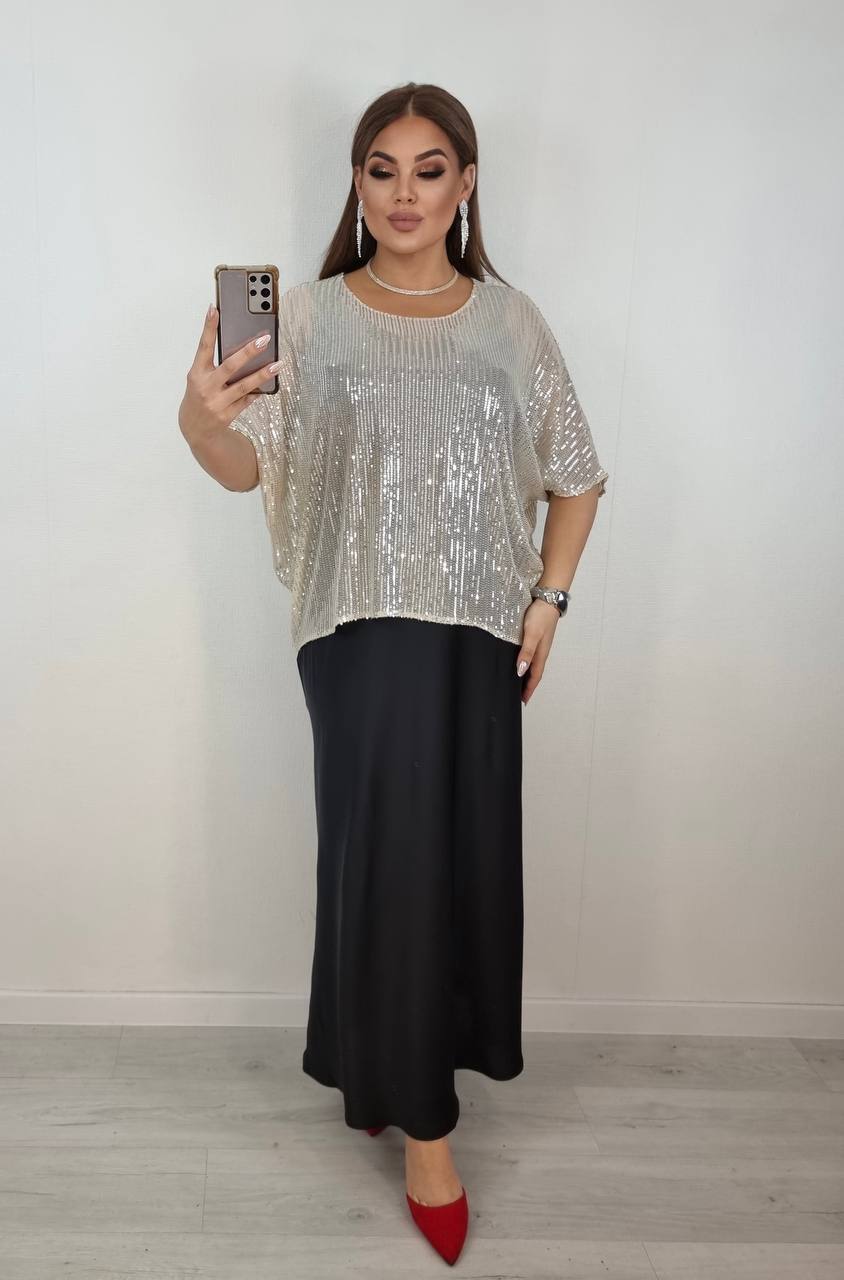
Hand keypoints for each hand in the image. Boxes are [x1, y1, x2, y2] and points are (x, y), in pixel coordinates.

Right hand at [178, 305, 278, 444]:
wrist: (195, 429)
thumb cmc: (199, 396)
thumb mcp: (200, 378)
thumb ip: (214, 365)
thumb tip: (241, 348)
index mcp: (196, 373)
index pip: (203, 346)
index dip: (209, 327)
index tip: (215, 309)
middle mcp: (205, 387)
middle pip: (230, 366)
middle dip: (248, 352)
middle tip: (264, 339)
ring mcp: (216, 402)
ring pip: (244, 386)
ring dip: (263, 374)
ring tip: (278, 364)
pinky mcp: (227, 415)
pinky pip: (247, 400)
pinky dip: (257, 391)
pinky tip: (267, 384)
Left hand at [516, 598, 560, 704]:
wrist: (548, 598)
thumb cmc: (540, 616)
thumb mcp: (531, 635)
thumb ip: (526, 652)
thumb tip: (520, 671)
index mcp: (541, 654)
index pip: (535, 677)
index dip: (529, 689)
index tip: (524, 701)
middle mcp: (541, 651)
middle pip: (535, 672)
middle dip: (528, 685)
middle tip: (520, 695)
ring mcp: (540, 644)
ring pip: (533, 664)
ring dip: (527, 675)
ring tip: (519, 682)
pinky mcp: (536, 636)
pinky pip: (531, 655)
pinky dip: (527, 662)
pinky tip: (521, 660)